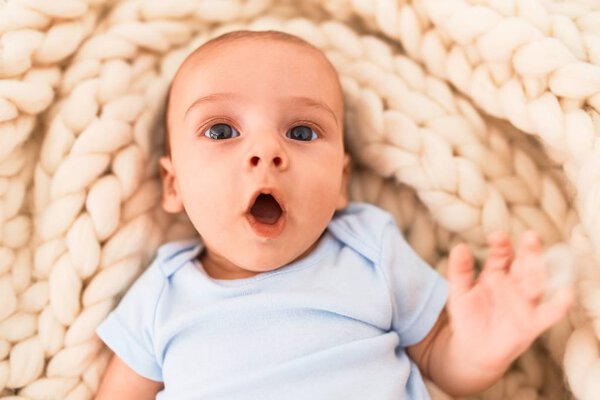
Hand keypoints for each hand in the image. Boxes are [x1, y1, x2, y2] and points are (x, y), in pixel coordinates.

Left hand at [446, 231, 572, 370]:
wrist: (474, 350)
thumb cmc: (468, 316)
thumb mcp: (459, 292)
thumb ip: (459, 271)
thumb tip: (459, 247)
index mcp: (496, 273)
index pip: (501, 254)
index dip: (501, 244)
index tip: (497, 236)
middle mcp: (514, 284)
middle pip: (525, 264)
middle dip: (529, 251)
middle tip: (530, 237)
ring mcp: (525, 302)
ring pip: (537, 284)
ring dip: (541, 273)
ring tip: (540, 263)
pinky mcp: (533, 323)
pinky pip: (549, 313)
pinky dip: (558, 305)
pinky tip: (564, 294)